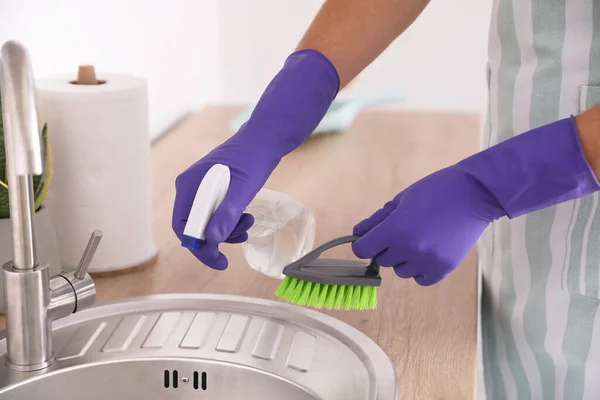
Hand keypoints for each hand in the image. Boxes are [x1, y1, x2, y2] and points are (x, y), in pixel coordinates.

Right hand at [172, 49, 338, 269]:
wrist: (264, 139)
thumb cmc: (252, 159)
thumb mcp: (241, 189)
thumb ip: (226, 214)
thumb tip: (213, 240)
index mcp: (189, 186)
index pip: (183, 227)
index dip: (199, 247)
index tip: (218, 261)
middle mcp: (191, 188)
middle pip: (195, 227)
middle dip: (217, 238)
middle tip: (241, 239)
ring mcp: (203, 189)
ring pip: (209, 223)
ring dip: (228, 231)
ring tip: (248, 224)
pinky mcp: (216, 191)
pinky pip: (217, 215)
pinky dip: (231, 222)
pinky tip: (246, 218)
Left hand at [352, 167, 502, 285]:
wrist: (474, 194)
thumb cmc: (435, 191)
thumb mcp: (400, 200)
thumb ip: (376, 220)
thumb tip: (357, 233)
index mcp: (395, 229)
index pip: (362, 250)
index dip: (364, 243)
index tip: (370, 238)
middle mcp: (409, 248)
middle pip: (381, 260)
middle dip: (386, 247)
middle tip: (403, 231)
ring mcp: (427, 261)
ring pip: (400, 270)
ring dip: (404, 259)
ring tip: (420, 239)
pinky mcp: (443, 269)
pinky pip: (420, 279)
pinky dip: (420, 269)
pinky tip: (428, 252)